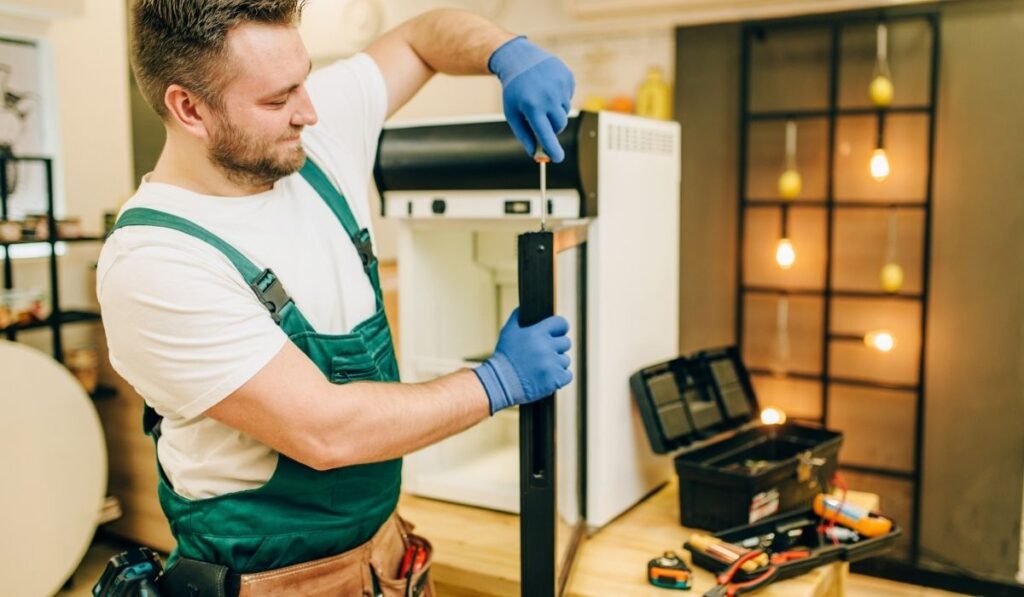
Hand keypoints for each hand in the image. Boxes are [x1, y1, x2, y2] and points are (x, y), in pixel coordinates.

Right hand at [473, 309, 572, 413]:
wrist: (501, 383)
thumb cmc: (504, 357)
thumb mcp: (508, 332)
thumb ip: (517, 317)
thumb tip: (524, 308)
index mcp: (537, 333)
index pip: (561, 323)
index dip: (560, 328)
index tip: (557, 332)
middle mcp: (546, 347)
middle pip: (566, 342)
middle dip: (557, 347)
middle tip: (545, 353)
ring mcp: (552, 364)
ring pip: (565, 360)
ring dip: (557, 363)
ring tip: (542, 367)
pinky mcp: (555, 379)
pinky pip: (567, 375)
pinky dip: (559, 377)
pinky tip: (548, 376)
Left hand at [488, 36, 574, 162]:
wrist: (520, 59)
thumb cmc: (514, 90)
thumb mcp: (512, 113)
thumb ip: (524, 135)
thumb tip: (535, 153)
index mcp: (532, 107)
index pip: (547, 135)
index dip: (553, 149)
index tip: (557, 158)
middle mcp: (548, 97)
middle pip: (559, 126)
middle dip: (551, 127)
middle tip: (540, 118)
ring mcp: (560, 86)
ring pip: (564, 112)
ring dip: (555, 111)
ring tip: (541, 98)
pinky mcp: (568, 78)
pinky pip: (569, 97)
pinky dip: (560, 97)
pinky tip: (548, 87)